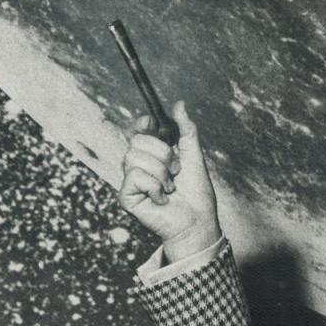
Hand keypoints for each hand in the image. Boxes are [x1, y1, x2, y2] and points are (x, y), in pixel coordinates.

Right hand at [117, 100, 221, 261]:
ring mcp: (130, 181)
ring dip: (162, 174)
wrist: (198, 222)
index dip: (142, 123)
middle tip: (176, 171)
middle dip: (164, 154)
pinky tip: (163, 199)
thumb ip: (186, 131)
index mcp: (151, 155)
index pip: (137, 131)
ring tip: (171, 188)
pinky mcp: (126, 196)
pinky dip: (155, 187)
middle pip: (138, 141)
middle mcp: (137, 166)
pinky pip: (135, 176)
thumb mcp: (194, 157)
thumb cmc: (197, 194)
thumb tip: (179, 104)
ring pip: (136, 157)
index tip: (152, 122)